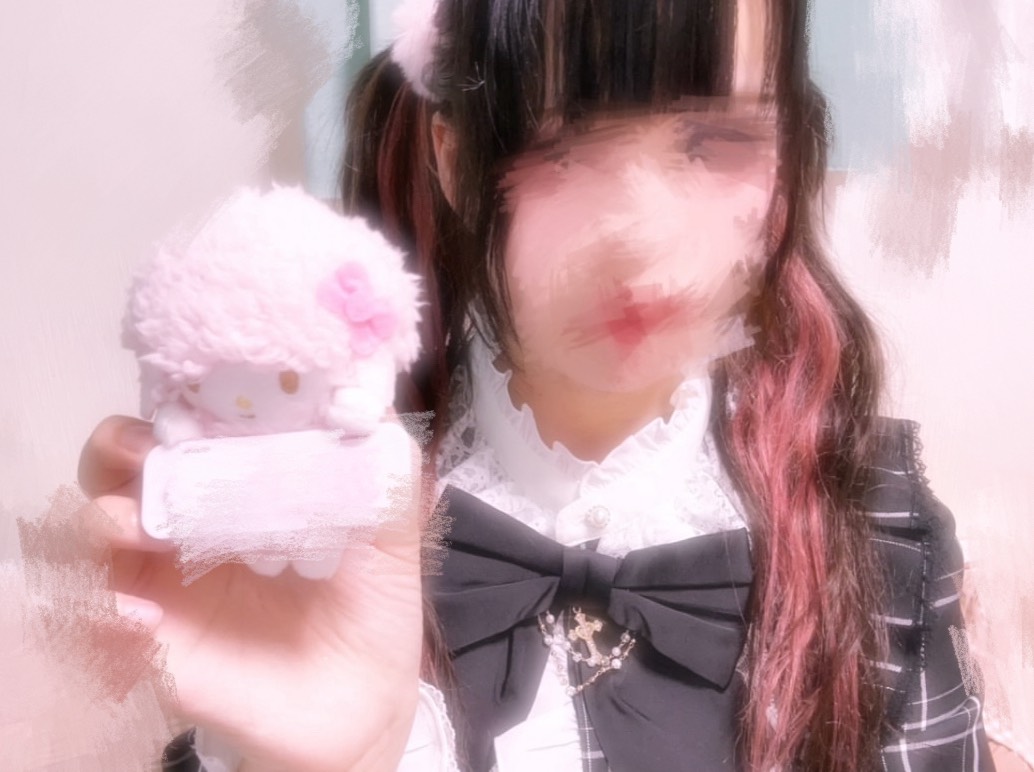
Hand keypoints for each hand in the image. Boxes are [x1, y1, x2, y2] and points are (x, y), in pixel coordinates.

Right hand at [78, 415, 424, 771]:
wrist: (363, 699)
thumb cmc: (372, 602)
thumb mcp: (391, 529)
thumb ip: (384, 468)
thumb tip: (365, 403)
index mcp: (242, 484)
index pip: (193, 425)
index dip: (185, 403)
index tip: (198, 396)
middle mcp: (192, 522)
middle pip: (124, 465)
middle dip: (123, 445)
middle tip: (147, 451)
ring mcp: (165, 580)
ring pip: (97, 530)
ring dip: (105, 517)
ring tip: (136, 526)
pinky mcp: (153, 642)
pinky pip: (99, 619)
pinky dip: (103, 609)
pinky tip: (138, 614)